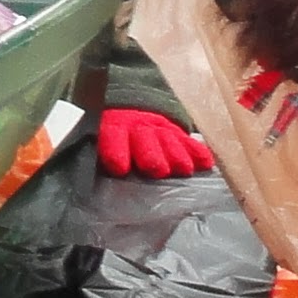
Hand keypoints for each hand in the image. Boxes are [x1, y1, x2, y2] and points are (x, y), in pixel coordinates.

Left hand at [97, 108, 212, 178]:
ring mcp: (159, 130)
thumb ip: (105, 156)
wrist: (132, 113)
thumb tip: (92, 184)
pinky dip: (198, 152)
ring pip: (168, 140)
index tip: (120, 167)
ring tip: (184, 169)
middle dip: (152, 155)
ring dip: (176, 155)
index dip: (116, 151)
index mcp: (114, 129)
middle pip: (145, 140)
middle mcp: (138, 128)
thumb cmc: (115, 140)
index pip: (113, 137)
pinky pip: (189, 142)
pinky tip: (206, 162)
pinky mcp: (177, 134)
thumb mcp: (104, 141)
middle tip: (157, 169)